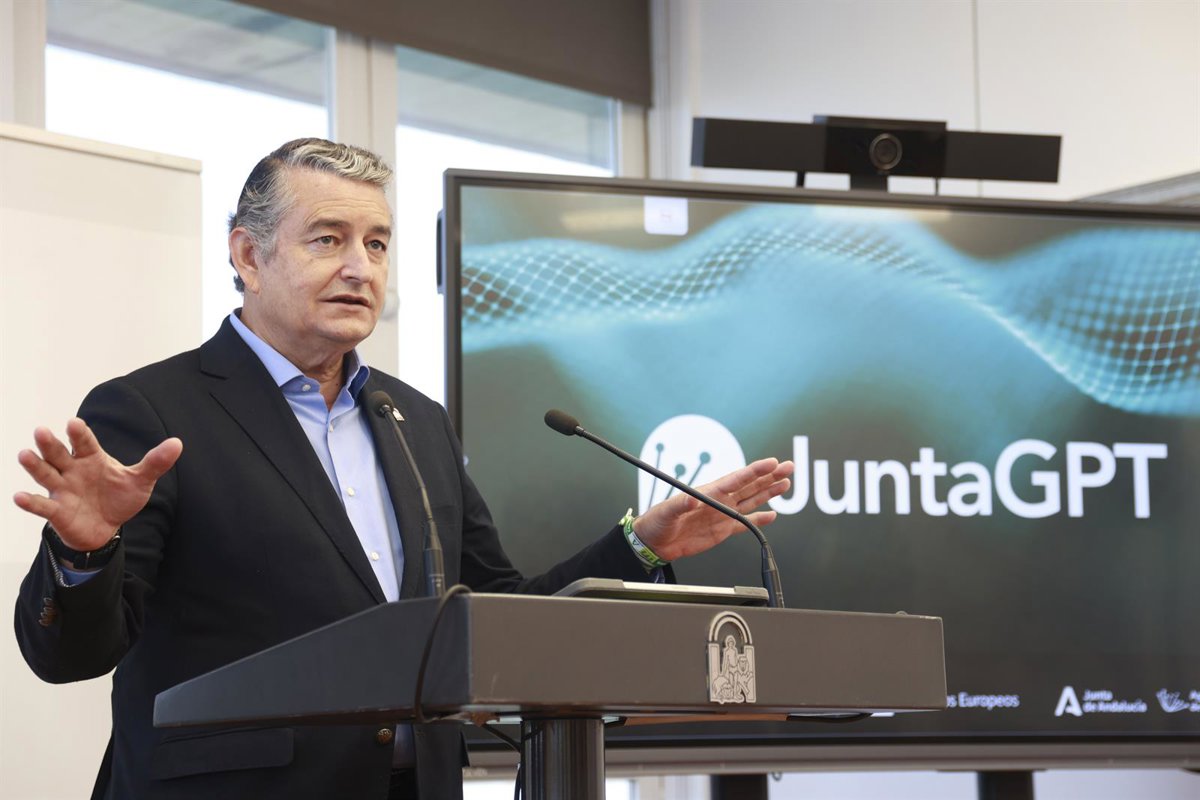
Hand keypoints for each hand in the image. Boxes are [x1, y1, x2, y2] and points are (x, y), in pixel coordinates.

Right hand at [13, 418, 181, 551]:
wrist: (107, 527)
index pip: (85, 443)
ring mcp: (62, 490)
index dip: (79, 434)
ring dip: (34, 465)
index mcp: (92, 458)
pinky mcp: (56, 511)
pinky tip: (19, 497)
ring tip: (24, 454)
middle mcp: (73, 470)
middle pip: (59, 454)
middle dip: (50, 444)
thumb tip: (178, 443)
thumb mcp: (141, 480)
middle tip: (41, 431)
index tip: (73, 423)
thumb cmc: (119, 497)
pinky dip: (30, 502)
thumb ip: (155, 462)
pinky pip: (42, 506)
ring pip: (45, 474)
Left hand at [633, 457, 793, 561]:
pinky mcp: (723, 530)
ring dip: (769, 492)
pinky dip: (760, 520)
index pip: (737, 479)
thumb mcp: (666, 512)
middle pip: (750, 485)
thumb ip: (679, 505)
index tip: (772, 463)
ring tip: (786, 483)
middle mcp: (719, 501)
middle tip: (788, 467)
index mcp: (709, 492)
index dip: (755, 471)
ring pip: (752, 500)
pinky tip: (773, 514)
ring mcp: (723, 515)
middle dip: (770, 476)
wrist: (655, 543)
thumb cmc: (656, 522)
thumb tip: (691, 500)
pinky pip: (745, 523)